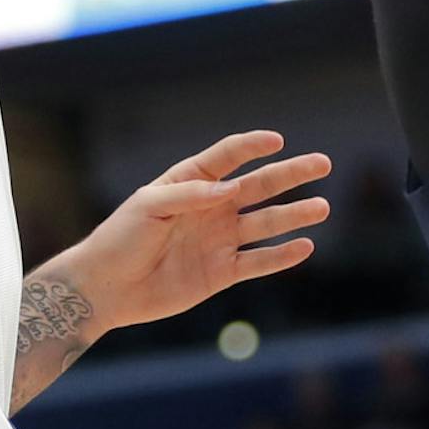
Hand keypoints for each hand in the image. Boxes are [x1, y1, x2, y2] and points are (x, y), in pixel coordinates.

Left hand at [67, 131, 330, 332]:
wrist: (106, 288)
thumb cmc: (120, 239)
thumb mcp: (148, 208)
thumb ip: (189, 196)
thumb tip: (229, 190)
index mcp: (191, 182)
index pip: (228, 157)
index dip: (252, 146)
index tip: (276, 140)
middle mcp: (211, 208)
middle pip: (259, 186)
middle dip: (291, 174)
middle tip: (323, 163)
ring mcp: (219, 240)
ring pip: (265, 223)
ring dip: (294, 215)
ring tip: (322, 207)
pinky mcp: (221, 272)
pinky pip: (257, 262)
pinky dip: (281, 256)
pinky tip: (305, 246)